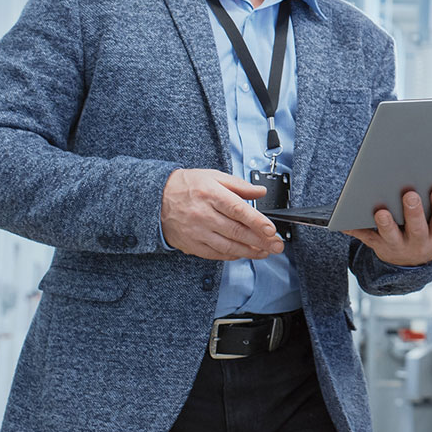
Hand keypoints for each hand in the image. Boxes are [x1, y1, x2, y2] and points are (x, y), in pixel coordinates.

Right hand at [160, 169, 282, 260]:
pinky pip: (215, 254)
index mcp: (211, 195)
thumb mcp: (213, 176)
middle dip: (261, 241)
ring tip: (265, 252)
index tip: (271, 230)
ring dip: (249, 252)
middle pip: (237, 231)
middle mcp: (204, 215)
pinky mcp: (192, 244)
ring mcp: (197, 232)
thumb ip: (239, 185)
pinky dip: (232, 255)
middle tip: (277, 245)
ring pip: (228, 246)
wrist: (155, 199)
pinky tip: (244, 254)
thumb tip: (260, 192)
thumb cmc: (186, 186)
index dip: (257, 222)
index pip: (238, 210)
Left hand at [344, 185, 431, 266]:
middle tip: (410, 194)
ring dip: (385, 224)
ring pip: (389, 236)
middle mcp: (417, 244)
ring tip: (381, 210)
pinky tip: (344, 218)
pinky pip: (362, 236)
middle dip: (413, 213)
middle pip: (416, 230)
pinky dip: (352, 227)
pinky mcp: (374, 242)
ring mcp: (394, 244)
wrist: (409, 260)